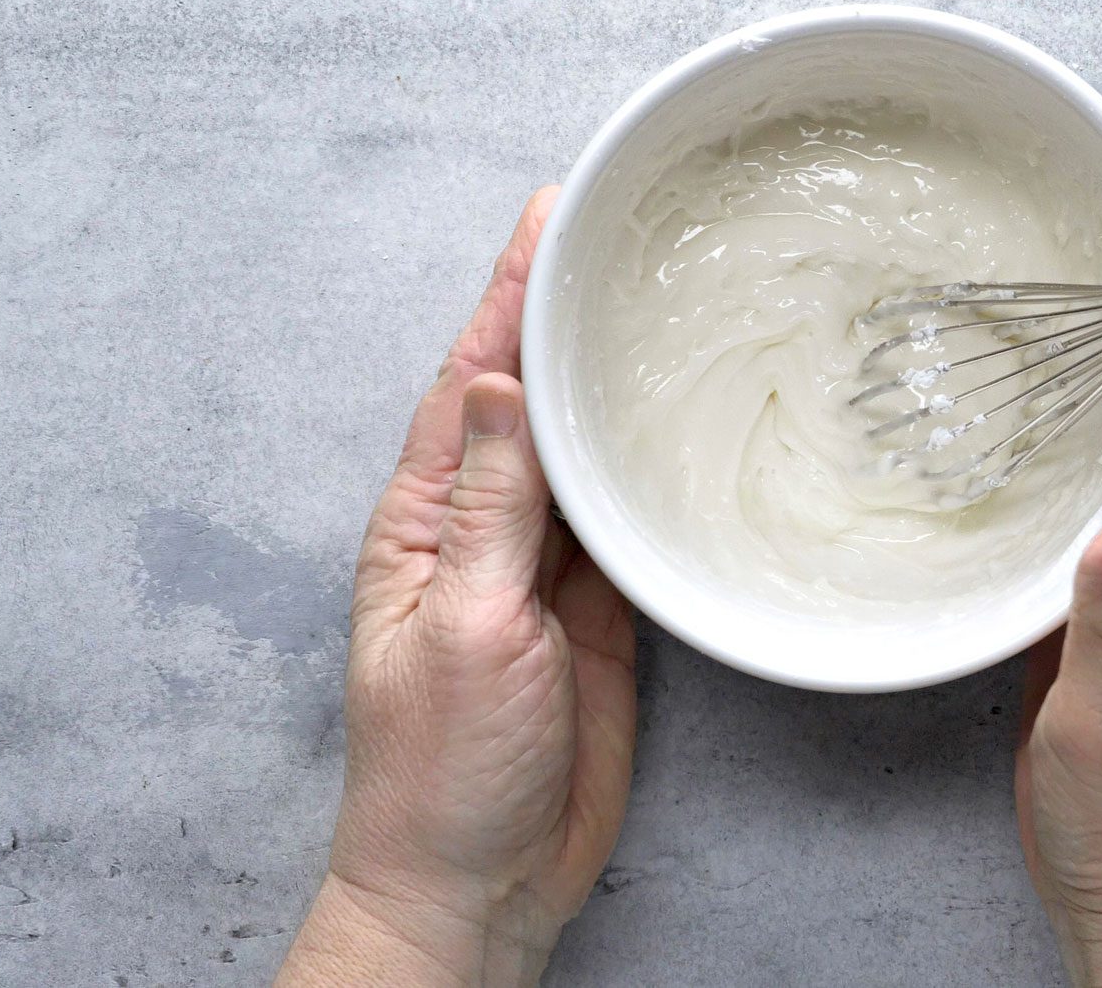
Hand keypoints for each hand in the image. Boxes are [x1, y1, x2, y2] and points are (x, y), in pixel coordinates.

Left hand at [278, 189, 636, 987]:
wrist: (478, 885)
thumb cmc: (441, 772)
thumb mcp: (464, 627)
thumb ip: (490, 509)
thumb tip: (502, 385)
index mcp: (427, 522)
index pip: (474, 381)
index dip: (508, 295)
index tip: (549, 215)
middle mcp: (484, 530)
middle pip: (530, 399)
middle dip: (562, 312)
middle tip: (613, 228)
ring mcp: (543, 568)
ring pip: (581, 450)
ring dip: (608, 377)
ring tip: (653, 299)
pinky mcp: (599, 610)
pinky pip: (625, 518)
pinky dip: (646, 463)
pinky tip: (674, 421)